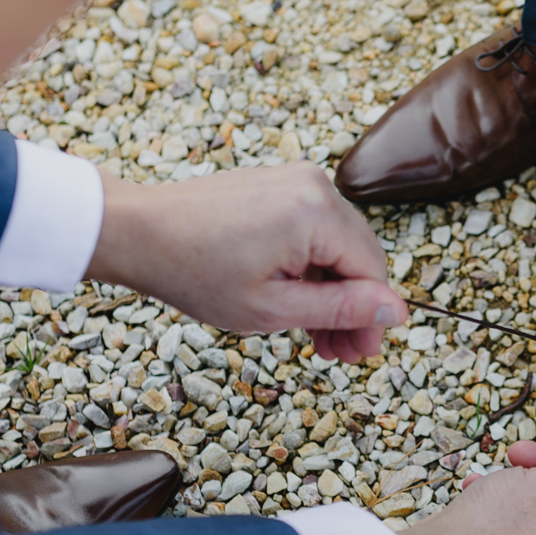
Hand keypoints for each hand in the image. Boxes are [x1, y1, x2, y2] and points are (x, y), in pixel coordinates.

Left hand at [85, 164, 405, 361]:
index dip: (369, 318)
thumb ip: (340, 310)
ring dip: (330, 290)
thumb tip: (396, 311)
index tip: (359, 354)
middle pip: (358, 256)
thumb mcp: (272, 308)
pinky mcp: (279, 184)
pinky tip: (296, 300)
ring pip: (336, 245)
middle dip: (350, 306)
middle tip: (337, 352)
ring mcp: (296, 180)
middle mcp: (314, 185)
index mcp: (317, 212)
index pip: (371, 271)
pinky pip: (313, 229)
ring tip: (314, 335)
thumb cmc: (193, 270)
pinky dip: (310, 265)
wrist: (138, 231)